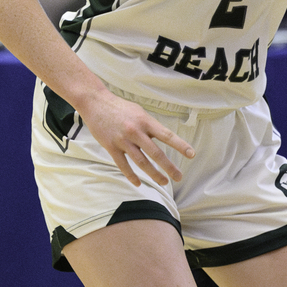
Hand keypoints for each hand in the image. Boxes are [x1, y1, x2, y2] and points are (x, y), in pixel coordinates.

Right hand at [79, 90, 194, 186]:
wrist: (95, 103)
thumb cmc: (119, 107)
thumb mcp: (139, 111)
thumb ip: (150, 125)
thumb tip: (163, 137)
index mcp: (145, 121)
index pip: (166, 135)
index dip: (180, 145)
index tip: (191, 154)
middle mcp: (135, 131)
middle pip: (156, 153)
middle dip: (169, 167)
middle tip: (179, 177)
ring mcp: (122, 140)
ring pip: (141, 162)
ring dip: (153, 174)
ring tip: (163, 182)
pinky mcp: (111, 147)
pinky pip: (123, 165)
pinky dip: (131, 176)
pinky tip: (138, 183)